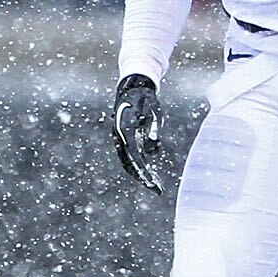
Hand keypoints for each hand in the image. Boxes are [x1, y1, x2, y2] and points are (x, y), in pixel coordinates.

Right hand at [112, 73, 164, 192]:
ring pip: (128, 163)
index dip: (143, 171)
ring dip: (141, 175)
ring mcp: (120, 138)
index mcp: (125, 129)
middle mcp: (119, 136)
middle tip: (157, 190)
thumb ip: (154, 126)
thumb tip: (154, 148)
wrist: (133, 86)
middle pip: (129, 164)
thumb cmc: (145, 97)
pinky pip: (131, 157)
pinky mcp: (125, 139)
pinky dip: (140, 167)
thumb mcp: (155, 108)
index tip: (153, 182)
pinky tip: (152, 174)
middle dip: (142, 178)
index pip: (134, 156)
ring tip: (156, 186)